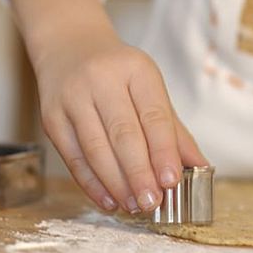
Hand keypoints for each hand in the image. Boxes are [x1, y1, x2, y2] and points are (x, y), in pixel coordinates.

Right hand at [36, 40, 208, 213]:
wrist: (69, 47)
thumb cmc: (118, 74)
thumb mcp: (149, 89)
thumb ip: (173, 130)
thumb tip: (200, 167)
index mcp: (136, 70)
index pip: (154, 116)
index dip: (163, 151)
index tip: (172, 181)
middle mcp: (101, 80)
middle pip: (123, 134)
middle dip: (139, 173)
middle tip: (153, 202)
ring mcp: (72, 98)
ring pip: (96, 149)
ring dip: (117, 184)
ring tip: (134, 206)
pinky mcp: (52, 118)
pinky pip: (73, 158)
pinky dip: (92, 184)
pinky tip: (109, 200)